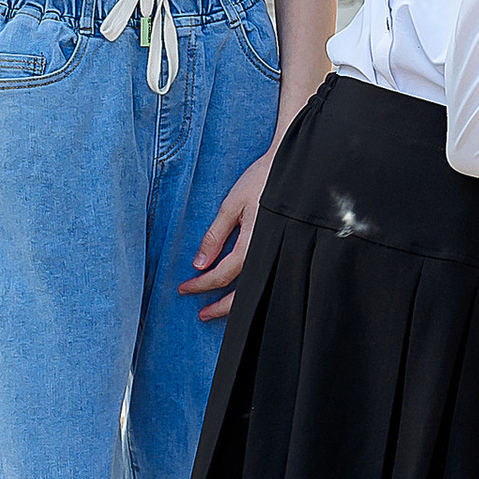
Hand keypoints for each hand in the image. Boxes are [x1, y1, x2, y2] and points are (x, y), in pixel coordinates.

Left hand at [178, 147, 273, 323]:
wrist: (293, 164)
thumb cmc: (262, 179)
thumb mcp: (231, 204)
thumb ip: (215, 236)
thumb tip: (198, 264)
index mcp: (253, 243)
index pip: (222, 275)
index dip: (201, 284)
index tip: (185, 289)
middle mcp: (268, 253)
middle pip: (242, 293)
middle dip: (220, 307)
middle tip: (201, 314)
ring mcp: (279, 252)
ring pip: (257, 288)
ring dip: (237, 301)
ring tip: (219, 309)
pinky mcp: (284, 246)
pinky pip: (266, 274)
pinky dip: (253, 286)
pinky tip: (243, 290)